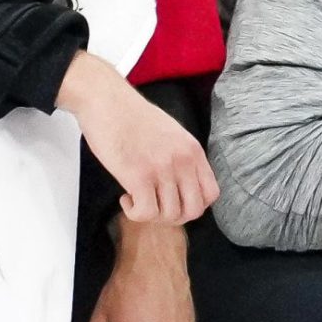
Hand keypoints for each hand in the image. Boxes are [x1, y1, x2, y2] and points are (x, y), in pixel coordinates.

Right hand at [57, 56, 214, 225]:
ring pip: (169, 215)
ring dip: (151, 215)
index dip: (193, 206)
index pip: (211, 194)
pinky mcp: (138, 176)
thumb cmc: (135, 119)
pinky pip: (146, 212)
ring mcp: (163, 169)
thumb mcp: (173, 135)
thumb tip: (183, 185)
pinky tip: (126, 198)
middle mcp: (183, 161)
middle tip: (154, 206)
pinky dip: (134, 213)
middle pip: (193, 210)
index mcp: (194, 151)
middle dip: (173, 217)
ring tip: (137, 199)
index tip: (173, 201)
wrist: (109, 103)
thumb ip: (182, 158)